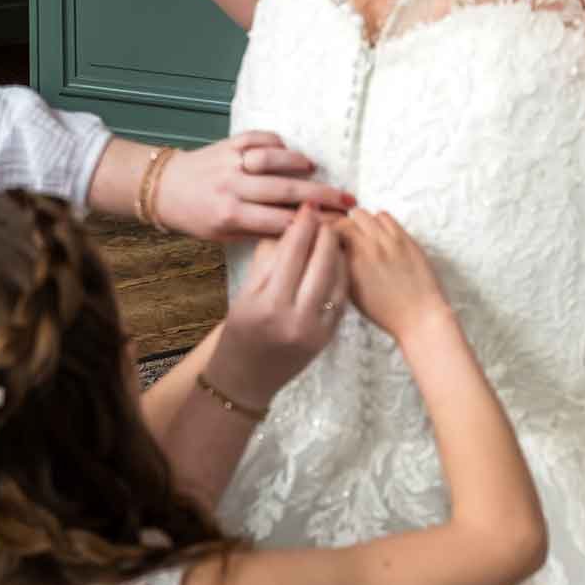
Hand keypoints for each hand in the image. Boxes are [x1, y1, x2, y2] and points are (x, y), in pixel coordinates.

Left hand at [157, 132, 355, 240]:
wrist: (164, 188)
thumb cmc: (197, 218)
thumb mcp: (224, 236)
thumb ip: (260, 232)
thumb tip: (302, 229)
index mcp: (230, 217)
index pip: (280, 222)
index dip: (313, 224)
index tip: (337, 224)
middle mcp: (231, 188)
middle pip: (285, 191)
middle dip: (321, 196)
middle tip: (348, 199)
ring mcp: (230, 162)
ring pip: (272, 159)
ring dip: (297, 162)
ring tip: (314, 167)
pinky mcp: (228, 143)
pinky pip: (259, 138)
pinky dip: (277, 143)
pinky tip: (288, 152)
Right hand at [203, 204, 348, 408]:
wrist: (247, 376)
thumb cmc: (241, 330)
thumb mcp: (245, 292)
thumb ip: (269, 259)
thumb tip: (292, 224)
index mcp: (268, 304)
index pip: (292, 253)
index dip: (302, 226)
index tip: (307, 207)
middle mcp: (294, 318)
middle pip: (320, 263)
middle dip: (325, 234)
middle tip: (325, 217)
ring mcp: (316, 330)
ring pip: (336, 279)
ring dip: (339, 252)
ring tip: (335, 234)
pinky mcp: (328, 337)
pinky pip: (342, 298)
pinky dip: (343, 275)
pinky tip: (340, 260)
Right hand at [336, 210, 451, 345]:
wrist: (419, 315)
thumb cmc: (385, 311)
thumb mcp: (352, 293)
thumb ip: (341, 267)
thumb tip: (334, 249)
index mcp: (352, 263)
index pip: (332, 232)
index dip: (328, 233)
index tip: (330, 238)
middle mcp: (369, 247)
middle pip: (347, 219)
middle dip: (344, 225)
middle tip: (346, 236)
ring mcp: (389, 240)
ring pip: (367, 214)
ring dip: (362, 222)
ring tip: (365, 235)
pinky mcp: (406, 238)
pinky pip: (387, 217)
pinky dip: (380, 222)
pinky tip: (381, 234)